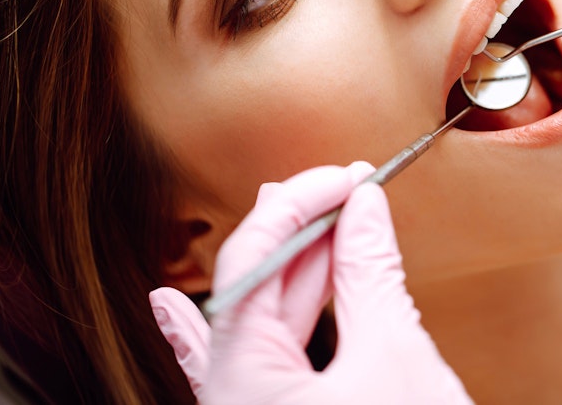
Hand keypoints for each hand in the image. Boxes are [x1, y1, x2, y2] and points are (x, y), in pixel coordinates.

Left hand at [150, 163, 471, 404]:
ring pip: (264, 321)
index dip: (299, 206)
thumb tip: (365, 208)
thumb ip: (370, 275)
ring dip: (296, 267)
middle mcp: (233, 397)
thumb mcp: (394, 356)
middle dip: (306, 231)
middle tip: (351, 190)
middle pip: (256, 289)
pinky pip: (238, 366)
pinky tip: (167, 305)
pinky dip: (220, 331)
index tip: (346, 177)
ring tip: (320, 217)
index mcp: (242, 382)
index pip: (253, 262)